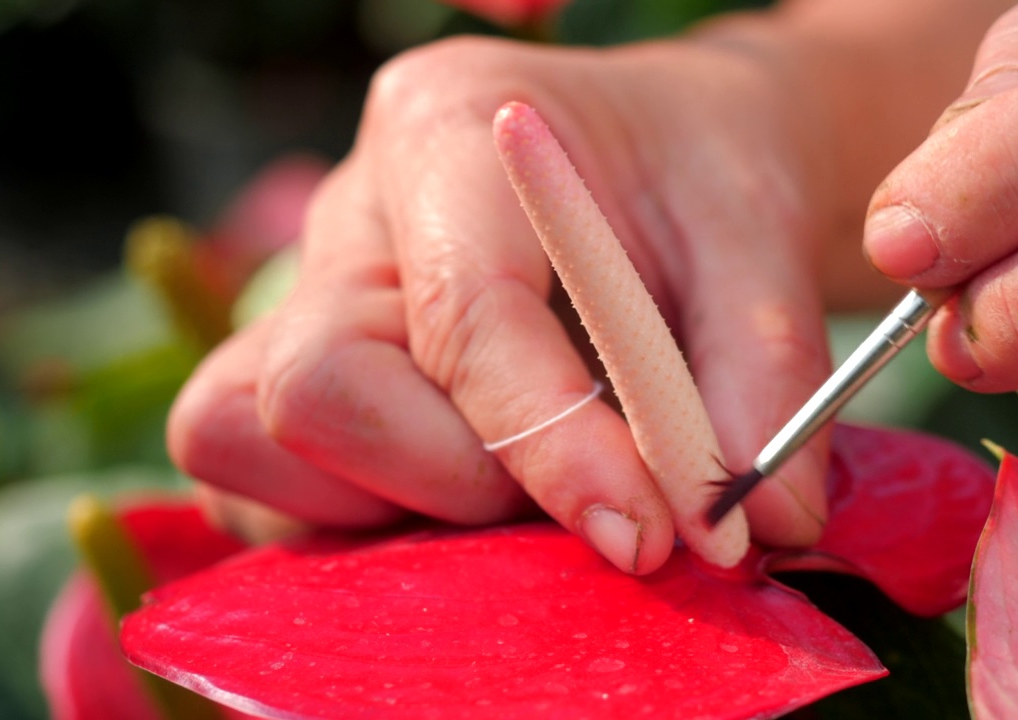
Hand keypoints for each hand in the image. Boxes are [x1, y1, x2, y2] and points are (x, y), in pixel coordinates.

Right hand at [169, 32, 844, 571]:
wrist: (659, 156)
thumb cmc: (697, 176)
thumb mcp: (759, 240)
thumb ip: (765, 375)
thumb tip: (766, 523)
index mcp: (448, 133)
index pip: (460, 314)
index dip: (548, 440)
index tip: (644, 534)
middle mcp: (351, 217)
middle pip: (315, 393)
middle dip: (460, 484)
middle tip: (586, 484)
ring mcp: (305, 297)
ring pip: (250, 446)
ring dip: (396, 513)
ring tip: (521, 493)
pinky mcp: (295, 378)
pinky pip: (261, 485)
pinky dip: (361, 529)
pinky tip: (470, 501)